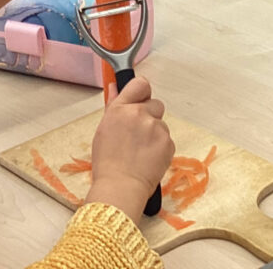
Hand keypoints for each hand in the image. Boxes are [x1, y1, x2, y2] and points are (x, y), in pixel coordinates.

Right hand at [85, 76, 173, 221]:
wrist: (120, 187)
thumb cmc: (107, 163)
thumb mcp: (104, 130)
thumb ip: (113, 106)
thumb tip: (114, 87)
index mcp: (121, 109)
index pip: (140, 84)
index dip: (141, 92)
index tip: (140, 99)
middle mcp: (140, 114)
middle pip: (154, 103)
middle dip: (149, 115)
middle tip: (138, 133)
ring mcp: (156, 128)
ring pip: (160, 123)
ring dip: (154, 133)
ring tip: (140, 151)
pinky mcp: (168, 143)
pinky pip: (167, 139)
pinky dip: (160, 147)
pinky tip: (148, 158)